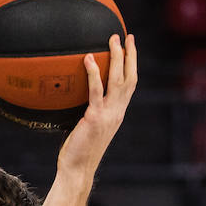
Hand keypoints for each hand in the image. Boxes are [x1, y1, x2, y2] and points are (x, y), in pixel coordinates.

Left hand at [57, 33, 137, 178]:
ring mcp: (108, 115)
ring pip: (118, 80)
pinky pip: (96, 91)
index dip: (132, 65)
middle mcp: (117, 112)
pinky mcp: (95, 118)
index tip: (131, 47)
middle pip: (130, 78)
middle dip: (130, 55)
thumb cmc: (77, 151)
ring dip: (117, 57)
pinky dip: (93, 73)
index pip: (130, 85)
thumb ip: (88, 112)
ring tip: (113, 39)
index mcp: (117, 114)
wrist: (77, 170)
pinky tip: (88, 58)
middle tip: (126, 35)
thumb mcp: (87, 128)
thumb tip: (73, 96)